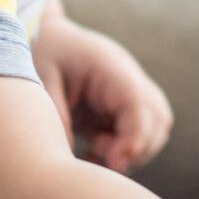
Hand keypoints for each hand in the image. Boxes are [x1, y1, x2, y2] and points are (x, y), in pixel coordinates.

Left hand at [32, 13, 172, 170]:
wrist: (45, 35)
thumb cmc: (43, 53)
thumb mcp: (39, 80)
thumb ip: (57, 117)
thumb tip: (71, 160)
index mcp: (110, 69)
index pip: (140, 106)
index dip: (134, 139)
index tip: (112, 163)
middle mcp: (129, 79)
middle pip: (158, 121)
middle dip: (137, 149)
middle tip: (100, 160)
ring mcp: (130, 93)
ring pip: (154, 130)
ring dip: (131, 152)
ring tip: (92, 155)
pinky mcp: (123, 107)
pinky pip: (138, 135)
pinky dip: (122, 152)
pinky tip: (92, 155)